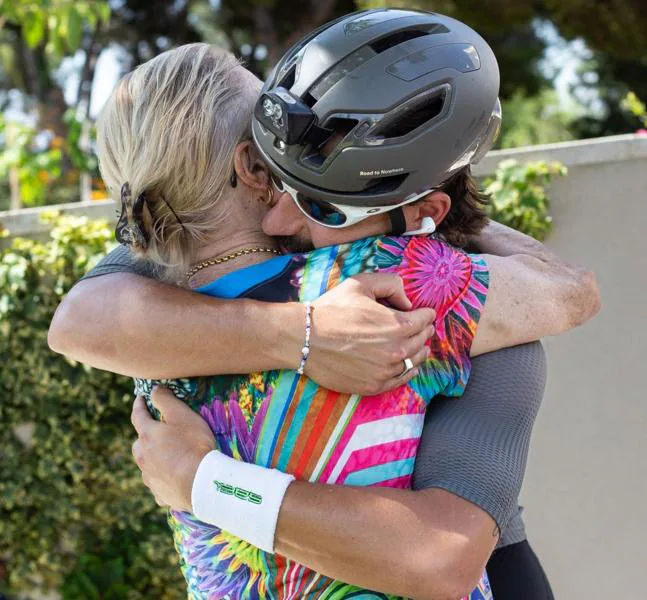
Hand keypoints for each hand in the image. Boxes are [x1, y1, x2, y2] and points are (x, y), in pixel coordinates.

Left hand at [131, 387, 214, 510]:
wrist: (201, 483)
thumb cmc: (193, 444)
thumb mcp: (182, 414)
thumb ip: (165, 400)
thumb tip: (154, 390)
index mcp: (147, 436)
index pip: (138, 415)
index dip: (139, 404)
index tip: (140, 398)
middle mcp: (143, 457)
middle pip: (140, 443)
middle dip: (147, 435)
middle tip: (160, 431)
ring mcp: (150, 477)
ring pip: (148, 464)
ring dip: (154, 458)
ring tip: (170, 456)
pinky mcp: (160, 494)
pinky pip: (158, 483)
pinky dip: (164, 477)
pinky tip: (175, 477)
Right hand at [308, 273, 434, 394]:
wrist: (305, 338)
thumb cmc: (331, 309)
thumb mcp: (361, 283)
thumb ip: (391, 284)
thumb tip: (407, 301)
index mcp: (398, 324)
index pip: (425, 319)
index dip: (425, 313)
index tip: (423, 312)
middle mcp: (396, 350)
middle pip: (423, 340)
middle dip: (424, 330)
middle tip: (422, 326)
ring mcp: (386, 371)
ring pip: (415, 361)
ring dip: (419, 350)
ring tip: (418, 345)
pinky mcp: (374, 386)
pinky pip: (402, 379)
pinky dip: (409, 371)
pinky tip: (410, 366)